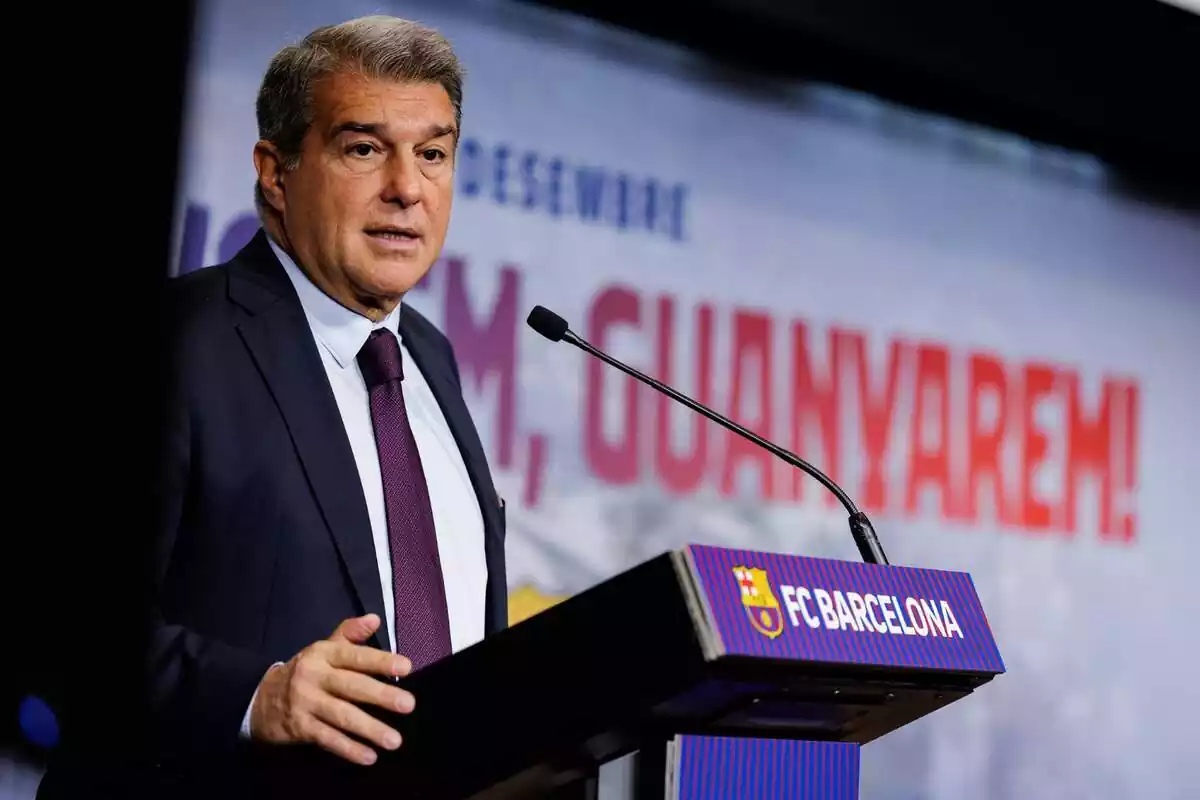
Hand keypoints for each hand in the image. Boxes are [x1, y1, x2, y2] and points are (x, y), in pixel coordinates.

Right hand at [249, 614, 414, 764]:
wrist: (259, 698)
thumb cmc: (304, 671)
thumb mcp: (323, 649)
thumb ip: (350, 634)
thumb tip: (375, 618)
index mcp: (323, 654)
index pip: (355, 656)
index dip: (380, 661)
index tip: (406, 667)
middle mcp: (314, 676)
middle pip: (352, 686)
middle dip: (381, 696)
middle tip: (408, 705)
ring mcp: (306, 703)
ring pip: (342, 716)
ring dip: (370, 729)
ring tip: (394, 740)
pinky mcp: (300, 727)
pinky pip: (328, 739)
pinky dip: (349, 749)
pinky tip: (369, 756)